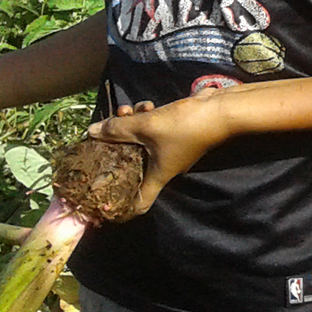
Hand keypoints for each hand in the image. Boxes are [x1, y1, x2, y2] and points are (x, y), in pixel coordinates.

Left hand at [89, 96, 234, 217]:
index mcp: (158, 175)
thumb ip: (117, 129)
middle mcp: (164, 166)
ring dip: (132, 127)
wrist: (220, 110)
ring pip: (142, 143)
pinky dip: (147, 120)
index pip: (140, 203)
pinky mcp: (177, 133)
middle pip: (134, 166)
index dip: (123, 206)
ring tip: (128, 110)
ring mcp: (171, 150)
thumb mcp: (146, 127)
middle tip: (109, 132)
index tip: (106, 201)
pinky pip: (154, 131)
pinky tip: (146, 105)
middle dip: (119, 147)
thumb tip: (91, 132)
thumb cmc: (184, 126)